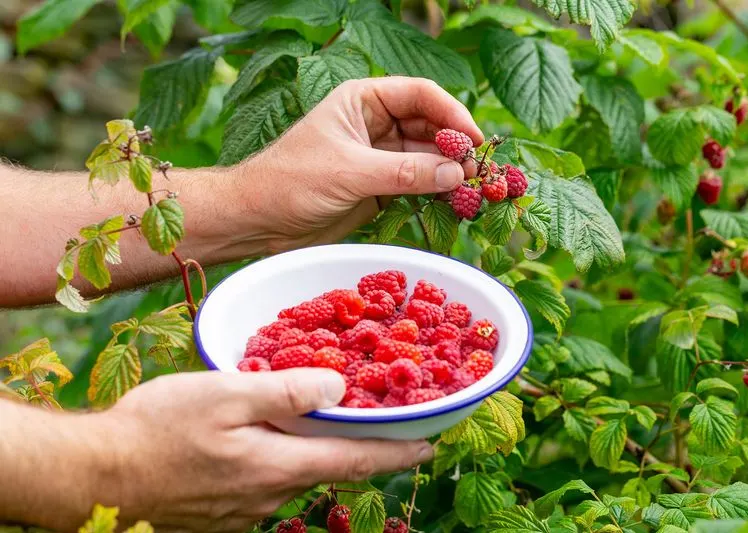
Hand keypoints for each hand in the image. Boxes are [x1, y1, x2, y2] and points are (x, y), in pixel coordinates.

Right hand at [97, 369, 431, 531]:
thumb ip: (287, 391)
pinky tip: (264, 442)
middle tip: (378, 422)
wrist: (94, 477)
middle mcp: (271, 496)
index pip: (358, 461)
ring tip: (317, 424)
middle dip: (359, 448)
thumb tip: (339, 389)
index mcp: (279, 466)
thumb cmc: (156, 429)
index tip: (430, 445)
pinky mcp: (223, 514)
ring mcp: (246, 511)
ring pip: (296, 475)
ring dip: (315, 452)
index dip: (399, 451)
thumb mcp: (225, 393)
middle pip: (330, 468)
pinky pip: (266, 484)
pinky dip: (281, 461)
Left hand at [234, 76, 483, 252]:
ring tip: (474, 191)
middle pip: (431, 126)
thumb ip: (404, 172)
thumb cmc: (291, 182)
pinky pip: (418, 184)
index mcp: (363, 100)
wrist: (258, 220)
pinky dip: (437, 193)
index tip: (475, 141)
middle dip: (456, 147)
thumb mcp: (349, 172)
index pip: (421, 95)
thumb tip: (456, 174)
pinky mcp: (381, 187)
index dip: (453, 115)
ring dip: (450, 173)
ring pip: (428, 158)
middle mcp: (376, 124)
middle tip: (481, 173)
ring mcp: (380, 156)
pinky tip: (455, 203)